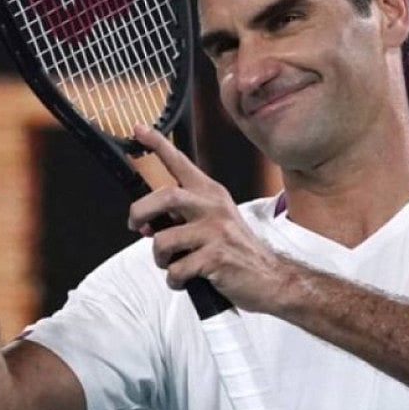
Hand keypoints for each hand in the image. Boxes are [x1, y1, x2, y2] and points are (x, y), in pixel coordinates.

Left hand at [128, 125, 296, 312]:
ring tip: (174, 263)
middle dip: (140, 213)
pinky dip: (175, 280)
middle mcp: (214, 207)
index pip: (181, 164)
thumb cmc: (238, 250)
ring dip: (160, 258)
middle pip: (165, 196)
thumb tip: (146, 224)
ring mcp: (216, 232)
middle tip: (138, 227)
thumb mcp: (216, 222)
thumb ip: (183, 217)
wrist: (270, 276)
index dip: (158, 145)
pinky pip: (176, 269)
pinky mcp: (215, 257)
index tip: (139, 129)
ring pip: (163, 240)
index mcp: (212, 194)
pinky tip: (188, 279)